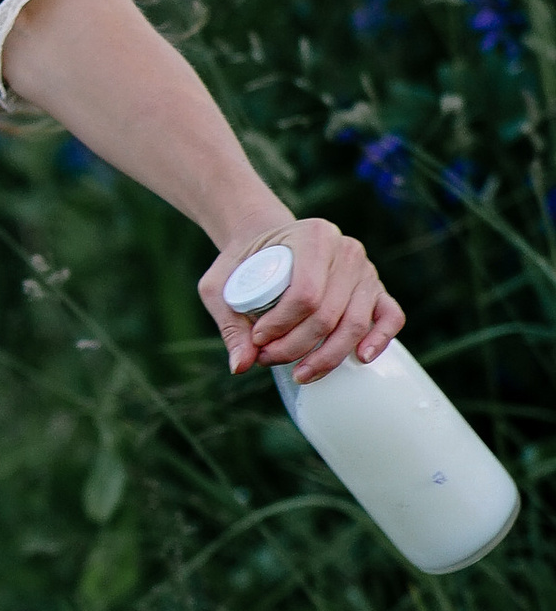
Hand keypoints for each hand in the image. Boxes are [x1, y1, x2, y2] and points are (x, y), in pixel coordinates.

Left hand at [199, 212, 404, 382]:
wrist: (265, 241)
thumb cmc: (244, 262)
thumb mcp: (220, 284)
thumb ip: (229, 323)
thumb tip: (241, 366)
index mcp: (313, 236)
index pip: (305, 294)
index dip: (282, 326)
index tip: (258, 340)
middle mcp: (345, 250)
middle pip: (329, 314)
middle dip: (297, 346)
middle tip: (267, 359)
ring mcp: (365, 270)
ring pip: (355, 323)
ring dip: (326, 356)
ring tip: (298, 373)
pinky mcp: (377, 289)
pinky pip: (391, 316)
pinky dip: (380, 338)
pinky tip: (360, 358)